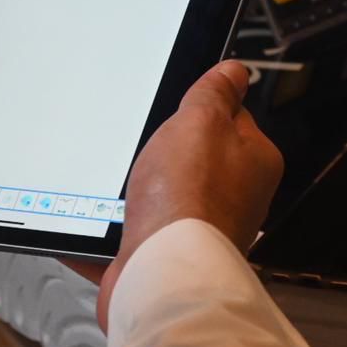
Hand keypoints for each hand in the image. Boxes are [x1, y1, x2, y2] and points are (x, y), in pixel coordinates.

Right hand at [84, 61, 282, 330]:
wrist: (161, 274)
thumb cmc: (188, 198)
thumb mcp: (201, 120)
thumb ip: (215, 93)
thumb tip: (235, 72)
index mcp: (254, 163)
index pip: (232, 119)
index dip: (200, 109)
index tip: (176, 107)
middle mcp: (235, 200)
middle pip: (195, 158)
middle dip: (163, 151)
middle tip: (143, 145)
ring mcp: (201, 230)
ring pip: (164, 196)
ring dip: (136, 191)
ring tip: (119, 183)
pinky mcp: (168, 255)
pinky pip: (136, 233)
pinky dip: (113, 227)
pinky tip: (93, 217)